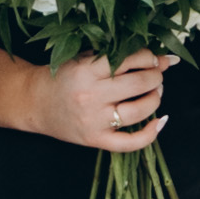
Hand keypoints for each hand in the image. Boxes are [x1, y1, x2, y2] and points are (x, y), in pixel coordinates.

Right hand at [15, 50, 170, 152]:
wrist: (34, 102)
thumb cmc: (63, 77)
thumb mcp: (84, 59)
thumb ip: (118, 56)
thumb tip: (165, 58)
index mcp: (86, 71)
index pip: (127, 60)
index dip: (147, 57)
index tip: (152, 58)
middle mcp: (90, 96)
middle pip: (138, 84)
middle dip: (155, 76)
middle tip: (155, 74)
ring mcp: (94, 120)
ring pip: (138, 110)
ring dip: (155, 98)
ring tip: (155, 91)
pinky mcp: (96, 140)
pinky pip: (130, 143)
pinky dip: (150, 134)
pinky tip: (160, 121)